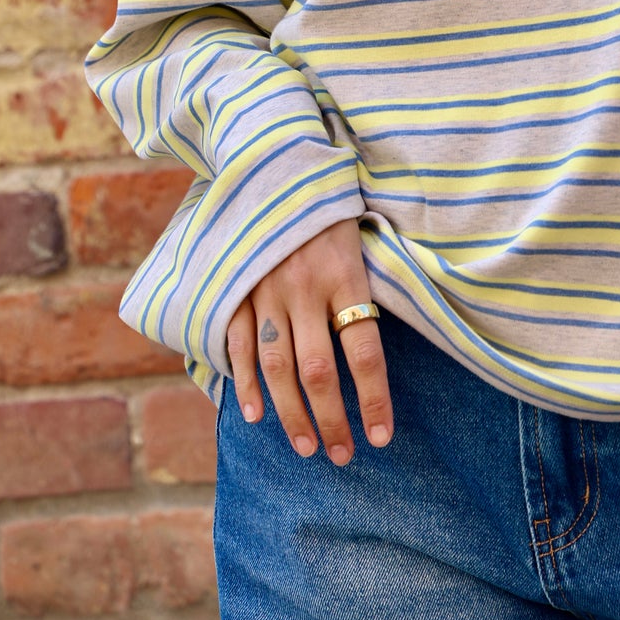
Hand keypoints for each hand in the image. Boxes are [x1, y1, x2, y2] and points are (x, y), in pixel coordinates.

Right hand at [225, 217, 391, 464]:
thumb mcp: (362, 238)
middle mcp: (304, 287)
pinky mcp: (238, 288)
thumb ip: (367, 288)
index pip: (365, 351)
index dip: (374, 399)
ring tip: (306, 446)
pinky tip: (255, 415)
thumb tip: (379, 349)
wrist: (277, 164)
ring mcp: (266, 290)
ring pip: (277, 367)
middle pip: (319, 370)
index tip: (381, 437)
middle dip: (332, 420)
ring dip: (291, 414)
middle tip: (342, 455)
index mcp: (345, 274)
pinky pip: (240, 344)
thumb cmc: (331, 209)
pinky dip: (245, 382)